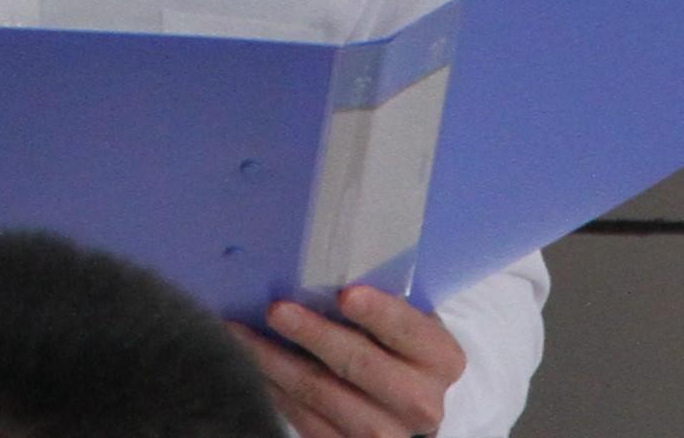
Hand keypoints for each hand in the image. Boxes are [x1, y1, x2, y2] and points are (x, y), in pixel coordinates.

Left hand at [237, 284, 463, 437]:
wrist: (406, 406)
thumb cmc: (396, 346)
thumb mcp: (404, 322)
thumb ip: (377, 299)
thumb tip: (316, 263)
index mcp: (440, 358)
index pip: (409, 330)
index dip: (379, 313)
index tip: (346, 294)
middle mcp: (420, 401)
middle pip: (360, 365)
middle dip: (314, 335)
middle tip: (276, 309)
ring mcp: (388, 433)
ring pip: (323, 396)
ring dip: (277, 363)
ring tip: (242, 335)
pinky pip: (306, 421)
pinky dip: (275, 391)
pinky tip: (252, 365)